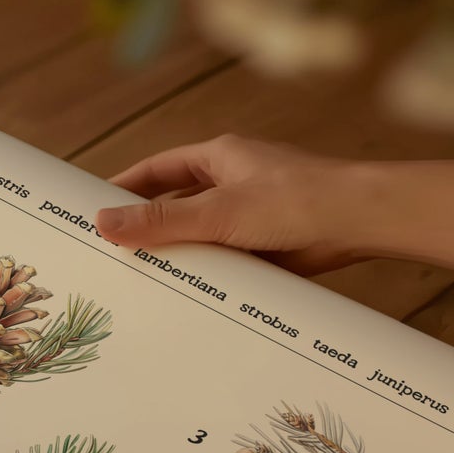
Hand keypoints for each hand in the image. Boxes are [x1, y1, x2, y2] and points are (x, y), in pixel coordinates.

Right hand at [95, 134, 364, 274]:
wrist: (359, 222)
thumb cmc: (295, 200)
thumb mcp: (217, 211)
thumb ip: (160, 220)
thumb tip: (103, 222)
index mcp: (220, 158)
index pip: (158, 170)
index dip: (125, 187)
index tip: (94, 208)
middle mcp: (232, 182)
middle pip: (175, 204)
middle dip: (146, 226)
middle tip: (110, 251)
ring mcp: (248, 215)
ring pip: (198, 235)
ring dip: (176, 254)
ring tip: (140, 280)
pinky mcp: (264, 244)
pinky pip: (222, 259)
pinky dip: (204, 274)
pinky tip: (185, 294)